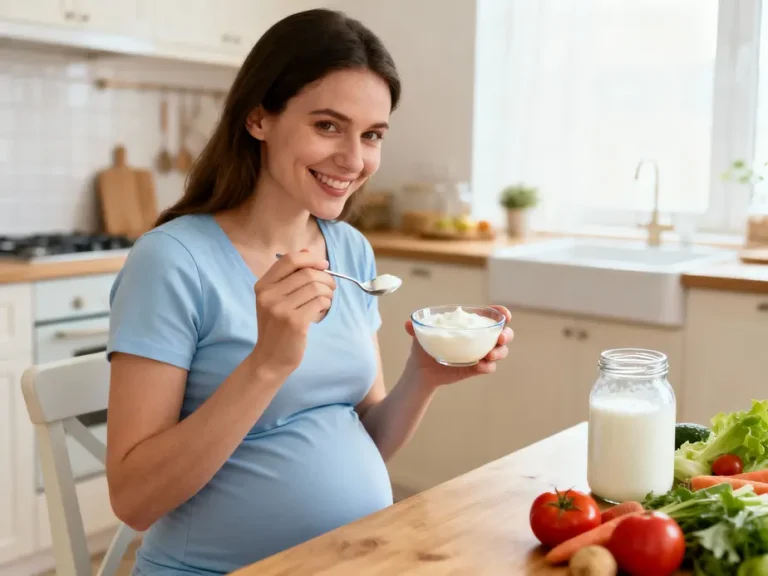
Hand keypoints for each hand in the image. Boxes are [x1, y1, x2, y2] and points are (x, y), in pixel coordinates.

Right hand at [250, 250, 335, 375]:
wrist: (270, 358)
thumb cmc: (277, 327)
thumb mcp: (275, 299)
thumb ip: (289, 276)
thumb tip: (307, 252)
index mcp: (262, 286)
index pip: (289, 260)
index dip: (310, 259)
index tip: (324, 265)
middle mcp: (268, 295)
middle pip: (307, 273)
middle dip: (326, 278)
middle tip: (331, 287)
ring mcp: (280, 309)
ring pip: (316, 287)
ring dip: (328, 292)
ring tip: (326, 300)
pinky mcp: (294, 322)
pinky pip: (320, 302)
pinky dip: (326, 305)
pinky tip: (321, 311)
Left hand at [404, 305, 512, 388]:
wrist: (421, 370)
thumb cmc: (425, 347)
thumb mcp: (421, 335)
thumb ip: (416, 328)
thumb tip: (408, 324)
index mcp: (470, 325)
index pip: (491, 316)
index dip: (501, 313)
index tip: (504, 314)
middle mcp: (479, 338)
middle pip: (503, 334)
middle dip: (506, 334)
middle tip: (499, 338)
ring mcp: (480, 353)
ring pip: (500, 351)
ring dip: (499, 352)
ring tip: (488, 355)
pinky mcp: (477, 368)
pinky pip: (489, 368)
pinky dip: (487, 366)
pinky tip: (480, 366)